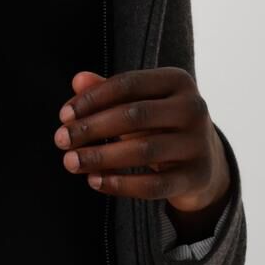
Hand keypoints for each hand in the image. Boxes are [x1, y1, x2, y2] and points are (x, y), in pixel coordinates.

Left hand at [54, 67, 230, 227]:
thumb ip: (109, 93)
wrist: (204, 162)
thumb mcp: (140, 103)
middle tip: (60, 140)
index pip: (128, 84)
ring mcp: (197, 144)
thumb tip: (77, 80)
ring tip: (70, 162)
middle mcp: (194, 108)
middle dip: (91, 128)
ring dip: (100, 157)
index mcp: (178, 81)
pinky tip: (94, 181)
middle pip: (133, 116)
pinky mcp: (195, 176)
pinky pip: (152, 185)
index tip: (64, 115)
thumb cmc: (162, 125)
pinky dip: (120, 184)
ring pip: (142, 151)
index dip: (93, 99)